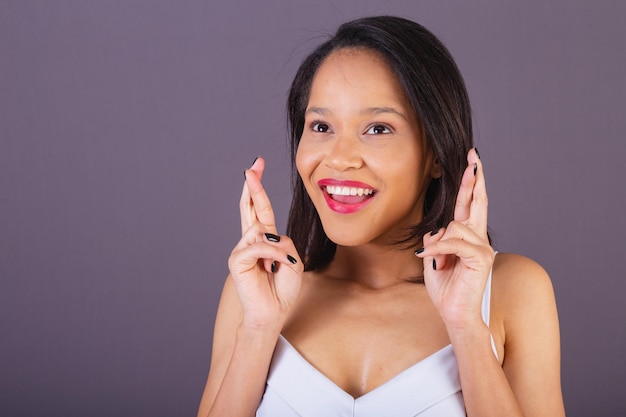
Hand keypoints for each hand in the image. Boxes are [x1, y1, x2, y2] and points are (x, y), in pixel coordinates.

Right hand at [228, 157, 302, 328]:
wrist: (272, 312)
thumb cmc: (283, 289)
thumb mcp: (293, 260)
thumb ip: (283, 242)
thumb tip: (266, 237)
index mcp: (265, 239)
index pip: (261, 209)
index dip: (259, 188)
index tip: (257, 165)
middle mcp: (251, 241)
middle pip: (251, 208)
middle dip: (253, 186)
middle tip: (253, 166)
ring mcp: (241, 249)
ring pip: (262, 232)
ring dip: (278, 250)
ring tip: (280, 268)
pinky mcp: (236, 260)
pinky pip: (257, 247)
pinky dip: (271, 257)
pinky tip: (274, 269)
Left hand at [415, 148, 494, 330]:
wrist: (456, 314)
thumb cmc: (445, 289)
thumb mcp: (433, 259)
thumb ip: (435, 240)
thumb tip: (435, 228)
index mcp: (467, 236)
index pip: (469, 204)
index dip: (470, 183)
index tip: (472, 162)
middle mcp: (478, 238)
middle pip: (477, 202)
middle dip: (474, 179)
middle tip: (474, 157)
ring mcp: (483, 247)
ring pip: (455, 226)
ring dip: (439, 245)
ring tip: (438, 263)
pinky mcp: (481, 258)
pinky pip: (454, 243)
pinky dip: (440, 251)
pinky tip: (432, 261)